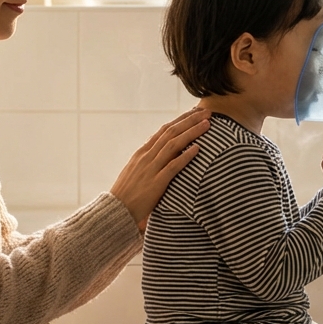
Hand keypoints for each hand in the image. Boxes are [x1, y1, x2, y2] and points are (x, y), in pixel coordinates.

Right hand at [110, 108, 210, 229]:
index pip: (164, 130)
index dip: (180, 120)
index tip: (194, 112)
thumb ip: (148, 161)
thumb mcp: (136, 171)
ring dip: (192, 132)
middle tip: (206, 112)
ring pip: (173, 144)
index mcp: (142, 152)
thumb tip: (162, 153)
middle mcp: (146, 156)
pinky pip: (173, 166)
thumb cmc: (127, 194)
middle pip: (171, 132)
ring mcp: (151, 168)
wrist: (116, 211)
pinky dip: (186, 156)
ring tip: (207, 125)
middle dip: (190, 120)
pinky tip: (198, 149)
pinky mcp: (156, 183)